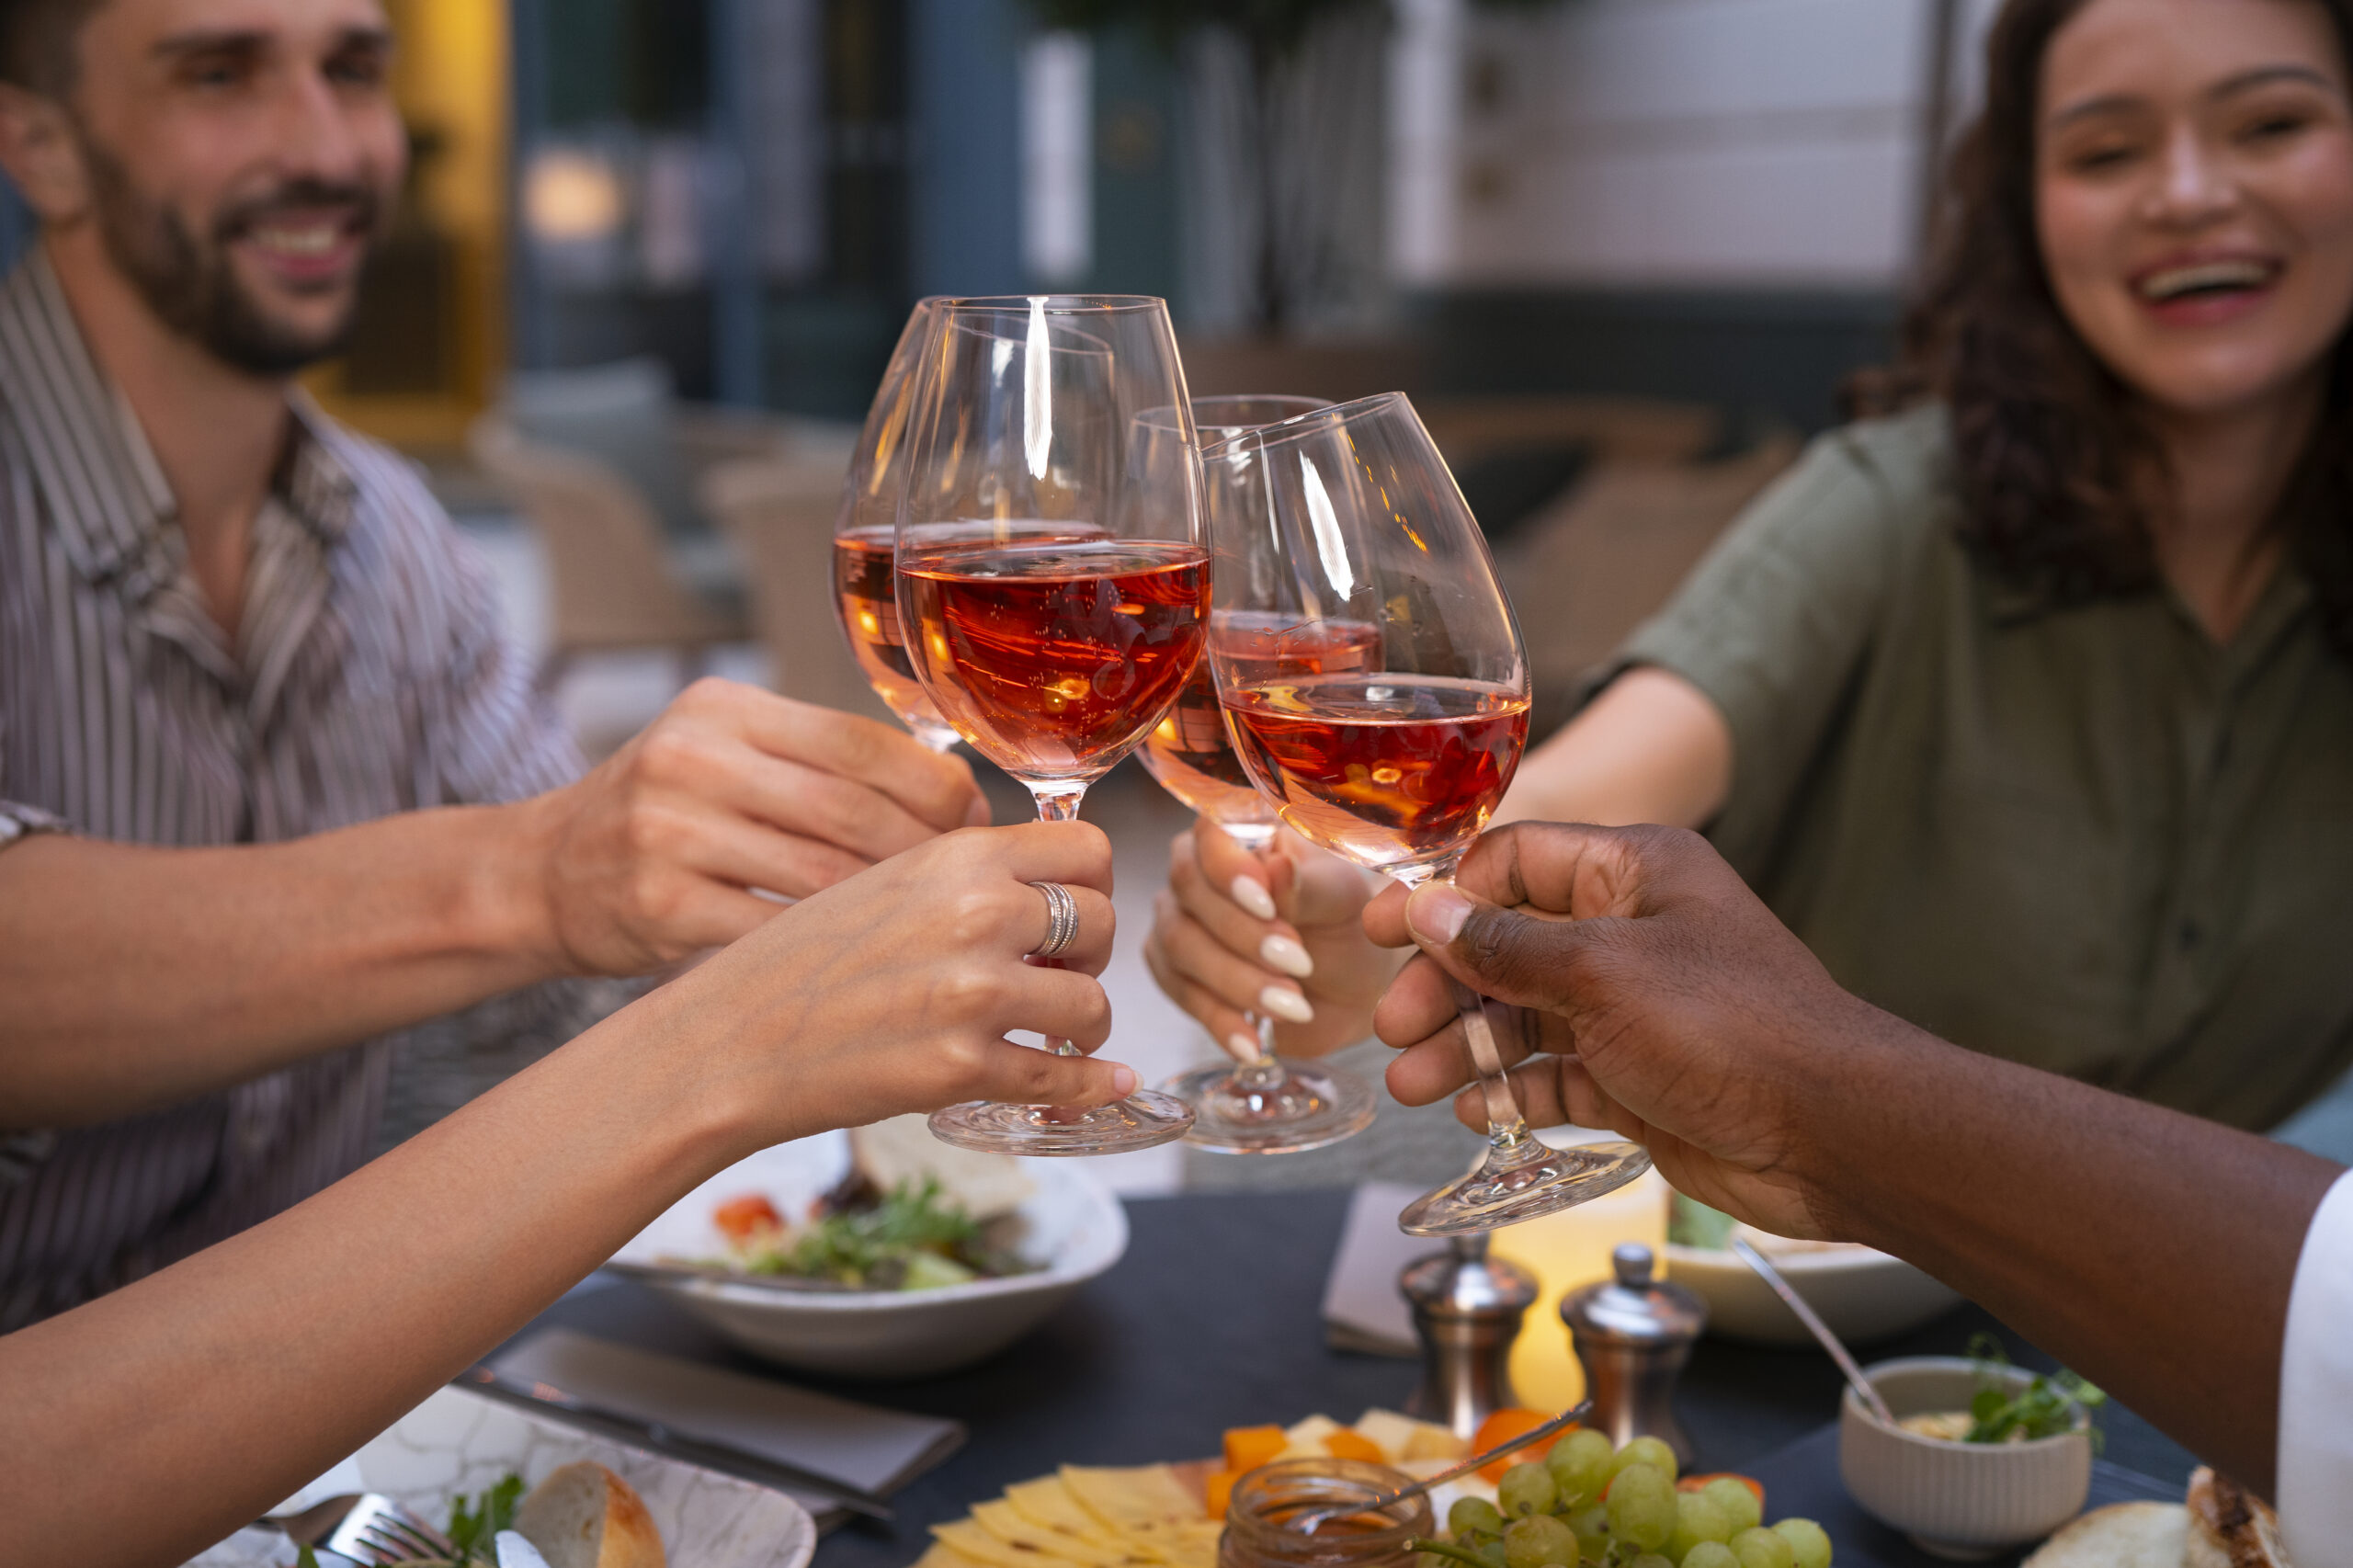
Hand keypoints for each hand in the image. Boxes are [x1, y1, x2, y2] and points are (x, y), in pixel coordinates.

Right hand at [524, 679, 989, 974]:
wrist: (542, 873)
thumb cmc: (666, 814)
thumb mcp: (727, 752)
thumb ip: (824, 761)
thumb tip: (961, 794)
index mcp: (726, 710)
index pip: (863, 741)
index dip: (939, 786)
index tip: (978, 822)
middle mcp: (693, 759)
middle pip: (852, 810)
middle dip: (930, 855)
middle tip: (978, 890)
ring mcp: (670, 833)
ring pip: (824, 877)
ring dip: (895, 911)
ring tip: (938, 929)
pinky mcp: (660, 907)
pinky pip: (777, 934)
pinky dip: (835, 954)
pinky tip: (872, 965)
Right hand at [663, 819, 1129, 1143]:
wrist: (729, 1041)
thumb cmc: (796, 961)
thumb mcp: (882, 880)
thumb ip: (965, 878)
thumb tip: (1047, 888)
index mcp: (957, 857)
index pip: (1087, 847)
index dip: (1091, 881)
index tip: (1073, 905)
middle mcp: (977, 914)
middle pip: (1103, 921)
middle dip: (1089, 954)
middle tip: (1056, 973)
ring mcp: (974, 995)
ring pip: (1093, 1004)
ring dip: (1083, 1022)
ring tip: (1052, 1030)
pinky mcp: (964, 1069)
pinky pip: (1065, 1078)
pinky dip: (1095, 1085)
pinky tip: (1107, 1082)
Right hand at [1141, 819, 1398, 1060]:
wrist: (1349, 986)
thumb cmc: (1346, 923)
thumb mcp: (1342, 899)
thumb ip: (1307, 883)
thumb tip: (1277, 863)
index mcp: (1238, 832)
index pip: (1208, 833)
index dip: (1228, 868)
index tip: (1269, 905)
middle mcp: (1196, 870)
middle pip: (1189, 891)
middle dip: (1243, 934)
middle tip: (1298, 964)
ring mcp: (1179, 921)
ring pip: (1180, 946)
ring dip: (1237, 982)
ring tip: (1293, 1008)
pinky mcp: (1176, 973)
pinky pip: (1183, 995)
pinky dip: (1221, 1021)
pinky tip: (1253, 1044)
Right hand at [1366, 821, 1891, 1239]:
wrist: (1834, 1134)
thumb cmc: (1733, 1030)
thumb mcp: (1601, 974)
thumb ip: (1504, 946)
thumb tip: (1425, 910)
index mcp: (1633, 872)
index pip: (1513, 862)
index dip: (1444, 897)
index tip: (1381, 935)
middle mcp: (1630, 930)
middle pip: (1507, 945)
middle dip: (1445, 987)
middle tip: (1392, 1029)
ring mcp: (1635, 1007)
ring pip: (1524, 1016)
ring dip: (1465, 1047)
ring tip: (1410, 1085)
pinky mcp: (1639, 1075)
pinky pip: (1556, 1074)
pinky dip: (1512, 1090)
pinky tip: (1472, 1110)